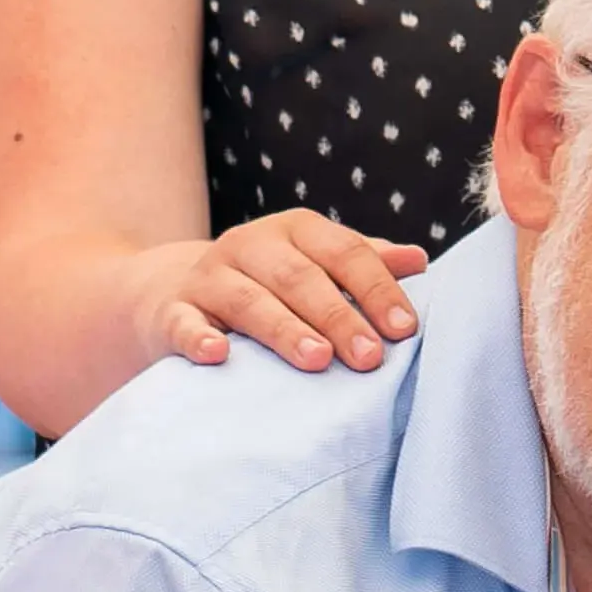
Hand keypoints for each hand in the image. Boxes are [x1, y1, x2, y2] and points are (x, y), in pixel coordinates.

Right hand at [130, 208, 427, 374]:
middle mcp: (250, 244)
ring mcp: (209, 276)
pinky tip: (219, 355)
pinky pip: (185, 323)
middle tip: (369, 358)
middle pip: (299, 277)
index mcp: (296, 231)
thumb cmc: (270, 285)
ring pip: (248, 300)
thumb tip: (418, 260)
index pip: (344, 253)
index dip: (376, 289)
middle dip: (337, 317)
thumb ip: (365, 264)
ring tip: (317, 360)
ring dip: (284, 330)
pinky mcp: (173, 311)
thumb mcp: (317, 266)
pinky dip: (199, 338)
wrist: (177, 293)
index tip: (404, 330)